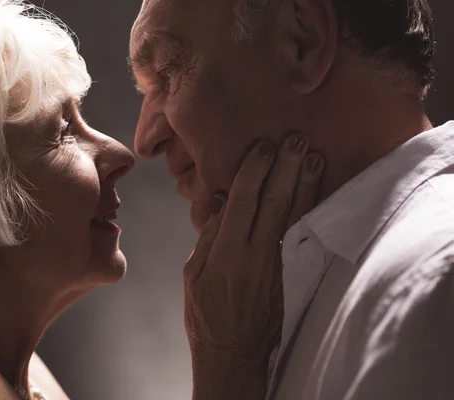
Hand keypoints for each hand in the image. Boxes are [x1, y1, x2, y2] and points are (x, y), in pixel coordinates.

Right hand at [184, 134, 323, 396]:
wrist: (233, 353)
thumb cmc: (206, 314)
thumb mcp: (193, 274)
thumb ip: (209, 236)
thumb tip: (223, 201)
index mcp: (226, 253)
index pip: (243, 201)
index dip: (255, 170)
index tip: (263, 146)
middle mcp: (256, 255)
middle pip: (274, 202)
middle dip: (286, 167)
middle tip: (295, 139)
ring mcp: (278, 265)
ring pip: (294, 216)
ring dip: (306, 184)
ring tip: (314, 156)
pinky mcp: (291, 274)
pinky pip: (301, 235)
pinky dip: (310, 210)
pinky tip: (316, 191)